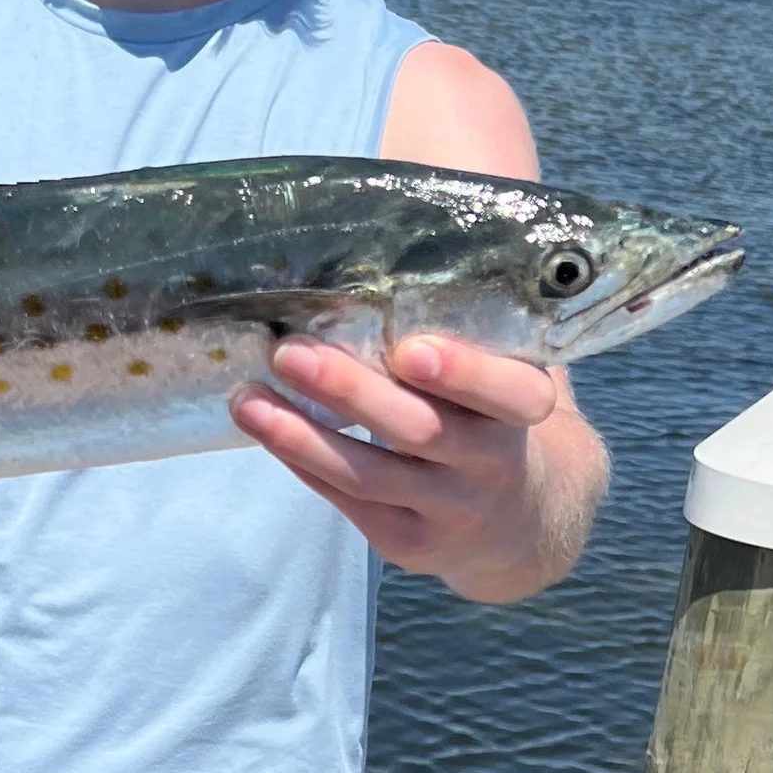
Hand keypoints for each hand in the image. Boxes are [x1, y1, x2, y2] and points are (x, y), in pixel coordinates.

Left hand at [231, 333, 583, 598]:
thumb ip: (473, 321)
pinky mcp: (410, 544)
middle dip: (350, 392)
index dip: (464, 373)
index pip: (510, 394)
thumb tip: (415, 228)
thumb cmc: (492, 413)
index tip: (411, 349)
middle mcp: (493, 465)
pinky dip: (303, 463)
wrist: (519, 520)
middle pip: (420, 431)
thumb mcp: (506, 370)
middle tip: (289, 352)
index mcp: (525, 410)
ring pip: (370, 475)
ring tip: (247, 397)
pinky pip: (349, 502)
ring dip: (301, 436)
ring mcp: (451, 510)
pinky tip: (266, 428)